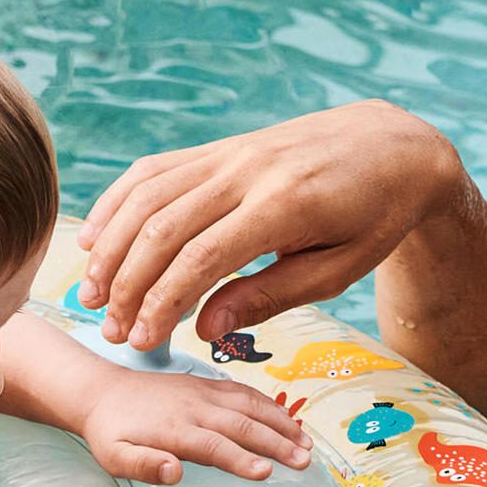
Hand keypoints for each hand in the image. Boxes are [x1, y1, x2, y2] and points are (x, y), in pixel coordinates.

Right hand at [77, 101, 465, 350]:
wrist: (394, 145)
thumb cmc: (373, 219)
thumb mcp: (336, 272)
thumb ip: (268, 298)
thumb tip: (205, 330)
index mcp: (283, 205)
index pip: (202, 258)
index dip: (163, 303)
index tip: (141, 341)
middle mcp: (246, 171)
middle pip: (162, 228)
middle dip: (128, 285)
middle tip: (112, 332)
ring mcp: (228, 154)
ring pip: (147, 196)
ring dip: (111, 248)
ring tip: (91, 295)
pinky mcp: (219, 149)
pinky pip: (154, 170)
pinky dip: (117, 203)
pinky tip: (94, 240)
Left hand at [80, 367, 311, 483]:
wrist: (102, 391)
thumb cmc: (110, 432)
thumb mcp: (113, 456)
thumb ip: (141, 465)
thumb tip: (173, 472)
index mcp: (173, 428)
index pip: (214, 445)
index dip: (240, 459)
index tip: (267, 473)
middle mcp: (194, 406)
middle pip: (242, 424)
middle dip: (276, 443)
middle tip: (304, 462)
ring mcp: (203, 392)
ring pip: (250, 404)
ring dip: (281, 423)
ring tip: (307, 443)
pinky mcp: (207, 385)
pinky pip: (244, 392)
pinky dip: (269, 405)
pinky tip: (288, 421)